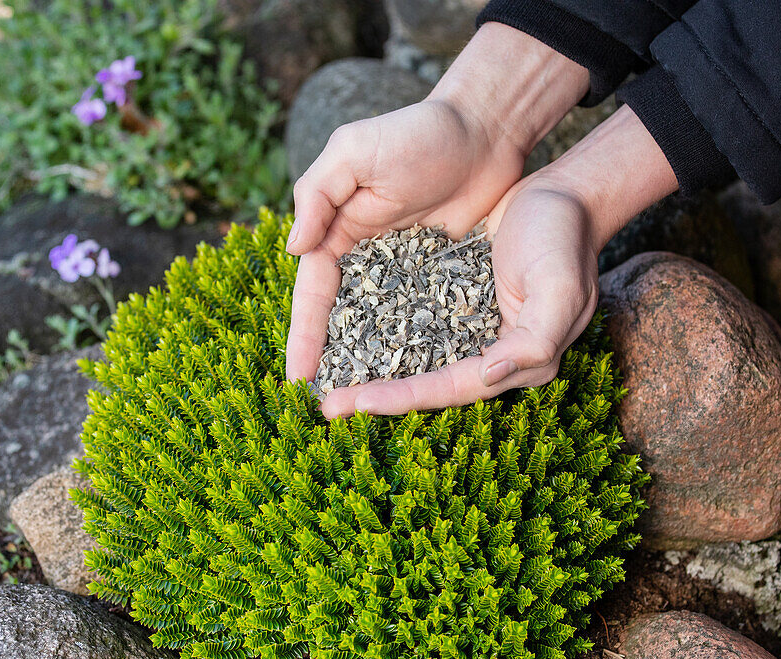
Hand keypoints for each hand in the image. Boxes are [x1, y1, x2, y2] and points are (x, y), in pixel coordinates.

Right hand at [285, 23, 589, 383]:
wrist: (486, 129)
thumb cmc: (417, 132)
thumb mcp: (354, 150)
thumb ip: (318, 194)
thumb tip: (294, 249)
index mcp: (337, 232)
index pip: (314, 293)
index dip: (304, 334)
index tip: (298, 376)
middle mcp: (365, 258)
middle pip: (342, 320)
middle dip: (331, 361)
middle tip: (325, 407)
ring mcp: (404, 271)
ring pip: (381, 327)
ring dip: (371, 364)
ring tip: (366, 407)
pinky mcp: (441, 277)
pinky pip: (425, 319)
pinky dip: (417, 348)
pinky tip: (417, 380)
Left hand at [319, 106, 679, 417]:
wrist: (562, 197)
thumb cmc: (565, 241)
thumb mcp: (561, 289)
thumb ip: (535, 340)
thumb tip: (488, 374)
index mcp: (517, 361)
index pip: (452, 389)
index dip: (404, 398)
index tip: (357, 404)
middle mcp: (488, 355)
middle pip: (425, 384)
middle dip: (376, 396)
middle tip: (326, 406)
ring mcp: (467, 330)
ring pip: (411, 361)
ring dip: (370, 372)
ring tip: (325, 383)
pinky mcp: (450, 304)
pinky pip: (409, 327)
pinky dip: (377, 336)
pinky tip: (342, 339)